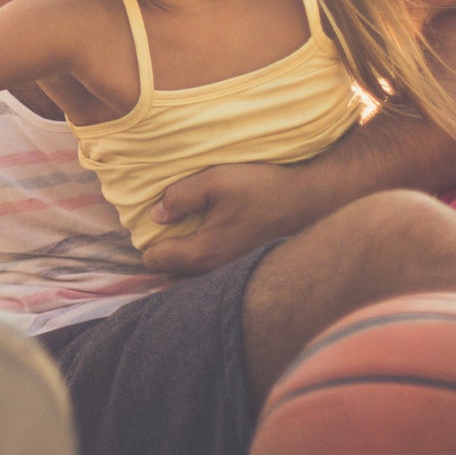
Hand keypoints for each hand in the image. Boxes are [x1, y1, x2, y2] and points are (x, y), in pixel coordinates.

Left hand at [139, 162, 309, 274]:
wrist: (307, 201)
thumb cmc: (261, 189)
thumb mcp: (214, 181)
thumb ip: (179, 197)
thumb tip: (156, 214)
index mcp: (202, 251)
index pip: (154, 260)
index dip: (147, 238)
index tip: (155, 220)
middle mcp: (213, 271)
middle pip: (169, 271)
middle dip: (163, 249)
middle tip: (169, 223)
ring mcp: (229, 273)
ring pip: (189, 273)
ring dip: (181, 255)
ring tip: (186, 228)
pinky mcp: (241, 268)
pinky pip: (207, 271)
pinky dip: (199, 258)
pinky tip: (208, 234)